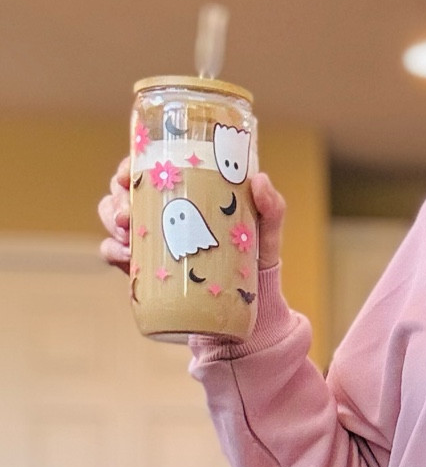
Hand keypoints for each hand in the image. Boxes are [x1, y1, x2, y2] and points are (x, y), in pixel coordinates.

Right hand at [97, 163, 285, 272]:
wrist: (251, 301)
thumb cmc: (257, 254)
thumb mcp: (268, 228)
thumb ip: (271, 205)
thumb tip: (259, 180)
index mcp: (184, 190)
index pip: (147, 167)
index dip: (129, 166)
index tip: (127, 173)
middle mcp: (161, 209)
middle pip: (122, 191)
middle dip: (117, 198)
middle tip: (129, 213)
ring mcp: (149, 236)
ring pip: (113, 218)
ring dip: (112, 222)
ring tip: (128, 235)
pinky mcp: (143, 265)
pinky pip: (113, 252)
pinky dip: (112, 251)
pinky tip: (126, 256)